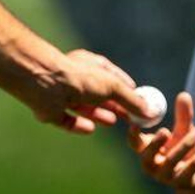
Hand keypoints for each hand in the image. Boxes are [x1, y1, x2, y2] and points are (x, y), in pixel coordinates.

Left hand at [24, 48, 147, 134]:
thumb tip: (150, 111)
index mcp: (90, 65)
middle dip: (115, 105)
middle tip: (130, 118)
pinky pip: (66, 120)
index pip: (111, 76)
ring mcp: (62, 94)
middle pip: (99, 94)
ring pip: (83, 107)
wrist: (44, 84)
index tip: (140, 101)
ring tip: (112, 121)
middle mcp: (76, 79)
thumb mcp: (112, 86)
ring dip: (98, 114)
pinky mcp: (51, 110)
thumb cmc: (80, 77)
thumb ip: (131, 100)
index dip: (126, 88)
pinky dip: (78, 125)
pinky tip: (90, 128)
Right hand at [127, 92, 194, 189]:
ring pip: (173, 160)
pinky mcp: (184, 182)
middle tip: (166, 131)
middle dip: (156, 143)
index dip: (132, 135)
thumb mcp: (182, 132)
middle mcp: (152, 166)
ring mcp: (167, 176)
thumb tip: (184, 95)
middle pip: (148, 156)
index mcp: (146, 151)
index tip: (135, 123)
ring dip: (187, 143)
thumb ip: (182, 116)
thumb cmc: (184, 151)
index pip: (134, 144)